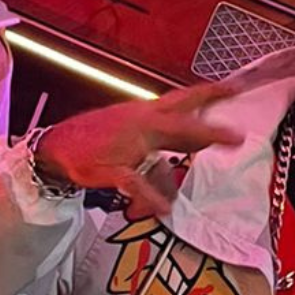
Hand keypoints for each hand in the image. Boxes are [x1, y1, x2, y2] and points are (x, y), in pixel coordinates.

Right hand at [35, 82, 242, 216]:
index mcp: (145, 114)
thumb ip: (161, 148)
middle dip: (209, 129)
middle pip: (182, 120)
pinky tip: (163, 206)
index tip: (234, 88)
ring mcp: (127, 144)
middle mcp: (141, 123)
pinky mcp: (112, 168)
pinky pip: (134, 182)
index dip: (210, 93)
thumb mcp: (131, 136)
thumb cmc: (93, 139)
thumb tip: (185, 162)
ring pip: (163, 141)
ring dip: (186, 149)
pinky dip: (149, 195)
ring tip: (204, 160)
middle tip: (236, 135)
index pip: (183, 100)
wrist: (57, 147)